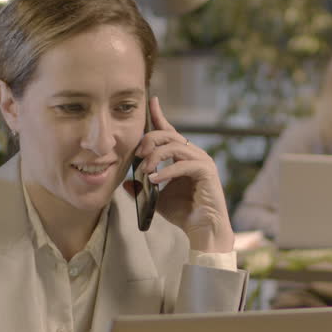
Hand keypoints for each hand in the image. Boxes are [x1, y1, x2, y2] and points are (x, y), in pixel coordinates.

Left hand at [130, 97, 234, 252]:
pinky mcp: (207, 172)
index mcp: (183, 156)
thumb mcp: (156, 199)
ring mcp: (202, 161)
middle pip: (169, 134)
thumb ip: (142, 188)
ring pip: (175, 146)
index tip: (151, 100)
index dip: (160, 115)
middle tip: (137, 154)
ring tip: (145, 171)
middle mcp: (194, 154)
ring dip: (155, 157)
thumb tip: (125, 182)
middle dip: (150, 140)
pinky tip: (154, 181)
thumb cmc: (184, 214)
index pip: (170, 131)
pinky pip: (183, 164)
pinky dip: (166, 172)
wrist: (203, 231)